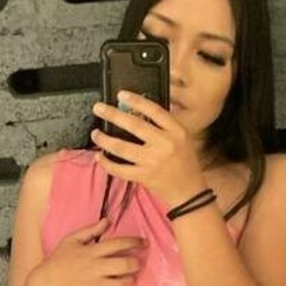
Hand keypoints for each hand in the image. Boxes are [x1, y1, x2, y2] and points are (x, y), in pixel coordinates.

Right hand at [32, 216, 147, 285]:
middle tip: (137, 263)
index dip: (135, 242)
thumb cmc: (58, 260)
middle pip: (126, 266)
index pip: (119, 244)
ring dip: (128, 281)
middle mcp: (95, 269)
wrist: (44, 285)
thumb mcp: (71, 240)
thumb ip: (90, 230)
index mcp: (91, 252)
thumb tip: (107, 221)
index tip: (144, 243)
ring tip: (126, 278)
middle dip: (136, 263)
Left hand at [89, 91, 206, 207]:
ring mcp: (153, 161)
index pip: (154, 110)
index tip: (121, 94)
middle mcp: (165, 144)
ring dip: (105, 139)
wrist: (189, 191)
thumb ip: (165, 126)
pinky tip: (99, 157)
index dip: (136, 100)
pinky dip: (107, 163)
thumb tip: (138, 111)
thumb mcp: (182, 139)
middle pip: (134, 125)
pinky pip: (120, 169)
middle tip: (98, 108)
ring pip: (122, 147)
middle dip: (112, 115)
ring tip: (96, 133)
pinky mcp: (144, 176)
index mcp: (176, 132)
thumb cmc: (185, 163)